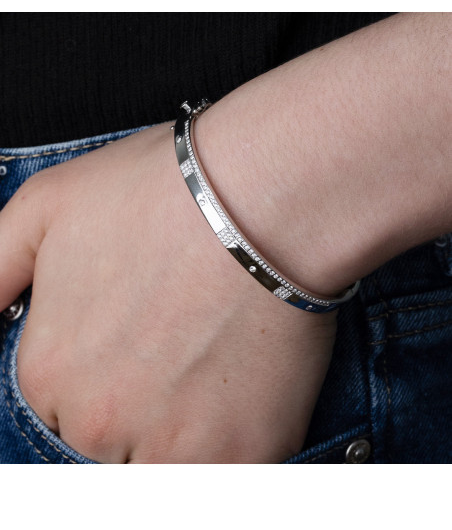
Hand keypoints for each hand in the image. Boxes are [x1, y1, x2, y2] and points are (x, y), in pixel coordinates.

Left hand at [0, 122, 336, 462]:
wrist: (261, 196)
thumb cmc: (159, 193)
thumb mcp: (46, 207)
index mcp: (50, 372)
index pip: (62, 406)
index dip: (104, 372)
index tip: (138, 340)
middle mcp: (98, 422)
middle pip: (110, 440)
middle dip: (140, 404)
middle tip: (182, 344)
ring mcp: (172, 446)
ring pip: (164, 462)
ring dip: (185, 428)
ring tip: (214, 363)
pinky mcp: (241, 454)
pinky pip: (223, 472)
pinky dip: (230, 439)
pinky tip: (245, 387)